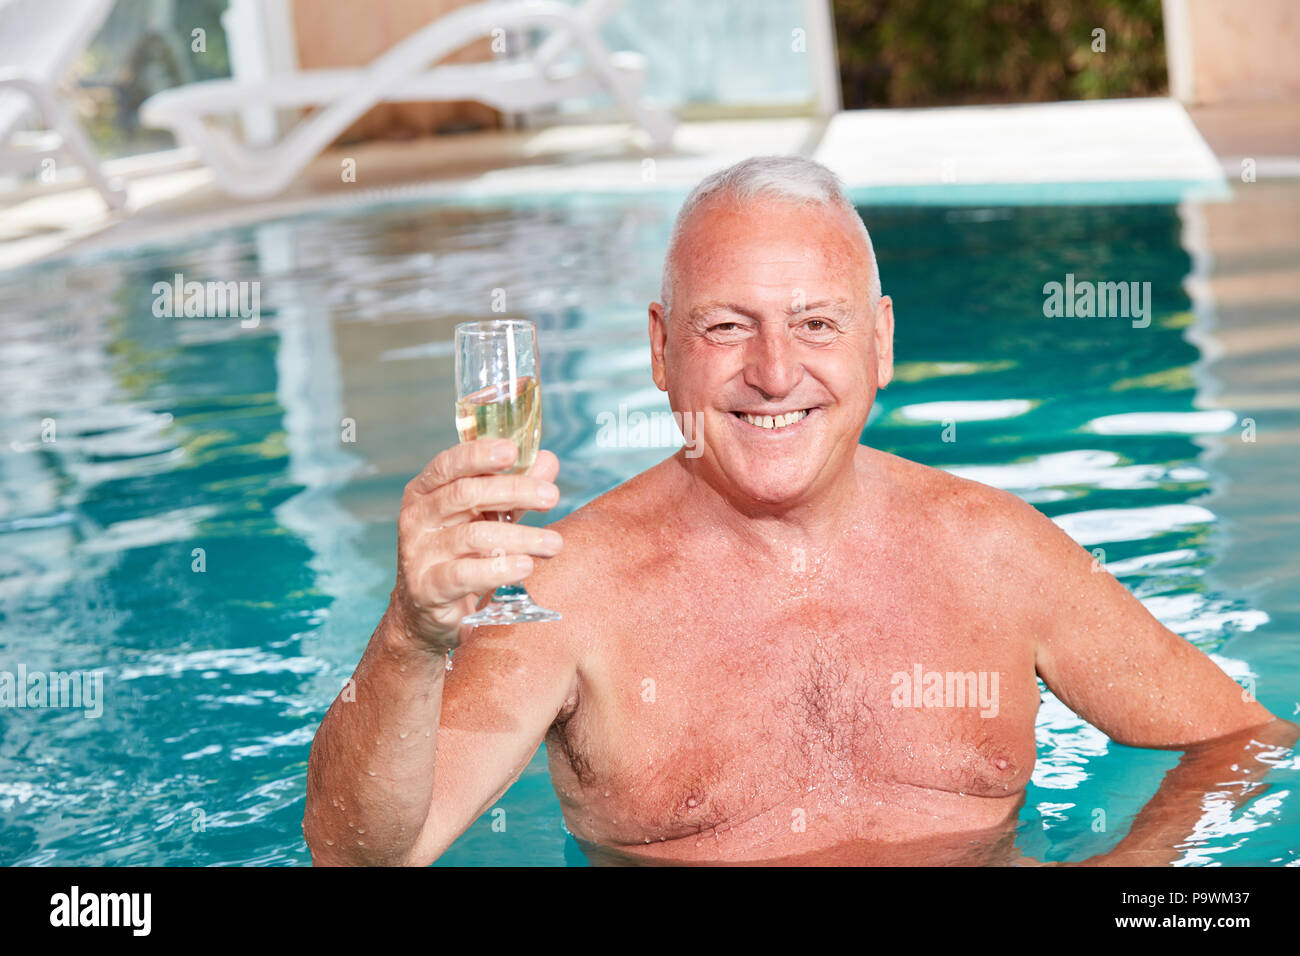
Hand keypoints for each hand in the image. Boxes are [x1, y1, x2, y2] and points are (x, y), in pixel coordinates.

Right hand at [390, 439, 561, 651]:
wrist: (425, 608)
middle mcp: (417, 516)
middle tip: (551, 496)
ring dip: (520, 537)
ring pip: (473, 535)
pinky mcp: (426, 587)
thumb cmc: (460, 552)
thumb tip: (548, 461)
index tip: (513, 450)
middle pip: (466, 494)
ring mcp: (418, 551)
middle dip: (514, 491)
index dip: (479, 454)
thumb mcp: (487, 516)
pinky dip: (498, 569)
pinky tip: (526, 566)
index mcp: (426, 490)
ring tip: (554, 543)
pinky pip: (464, 574)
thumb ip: (514, 490)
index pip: (450, 463)